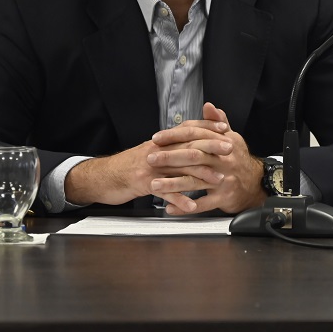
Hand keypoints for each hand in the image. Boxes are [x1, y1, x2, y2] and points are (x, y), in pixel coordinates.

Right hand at [62, 117, 229, 207]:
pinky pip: (164, 191)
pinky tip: (192, 206)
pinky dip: (179, 199)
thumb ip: (170, 147)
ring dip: (201, 175)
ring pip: (179, 168)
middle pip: (187, 145)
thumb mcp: (151, 153)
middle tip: (230, 149)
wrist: (102, 177)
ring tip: (218, 180)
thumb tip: (190, 141)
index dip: (206, 126)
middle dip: (211, 146)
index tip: (225, 126)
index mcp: (160, 142)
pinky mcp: (142, 184)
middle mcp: (157, 151)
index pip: (186, 128)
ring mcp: (150, 167)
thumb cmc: (128, 167)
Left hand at [148, 102, 265, 214]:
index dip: (175, 136)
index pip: (195, 135)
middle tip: (150, 159)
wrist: (257, 184)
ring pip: (194, 181)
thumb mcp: (232, 137)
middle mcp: (223, 160)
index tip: (157, 138)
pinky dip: (185, 205)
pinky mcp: (223, 197)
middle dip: (169, 158)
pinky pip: (202, 203)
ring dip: (172, 184)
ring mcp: (223, 180)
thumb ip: (218, 122)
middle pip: (193, 156)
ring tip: (154, 185)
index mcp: (223, 142)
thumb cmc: (240, 160)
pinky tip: (170, 206)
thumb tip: (208, 106)